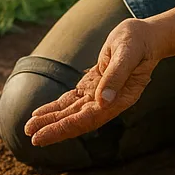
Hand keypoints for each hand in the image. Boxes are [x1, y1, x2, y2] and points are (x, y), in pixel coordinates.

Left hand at [24, 18, 164, 146]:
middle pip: (77, 120)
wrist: (144, 36)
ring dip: (51, 120)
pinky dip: (55, 107)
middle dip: (54, 129)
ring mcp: (98, 95)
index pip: (88, 119)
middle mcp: (108, 102)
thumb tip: (103, 102)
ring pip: (71, 112)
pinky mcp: (91, 86)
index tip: (44, 136)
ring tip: (29, 128)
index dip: (64, 128)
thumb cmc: (138, 42)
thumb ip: (116, 76)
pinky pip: (70, 100)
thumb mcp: (127, 54)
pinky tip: (39, 114)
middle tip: (31, 137)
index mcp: (120, 99)